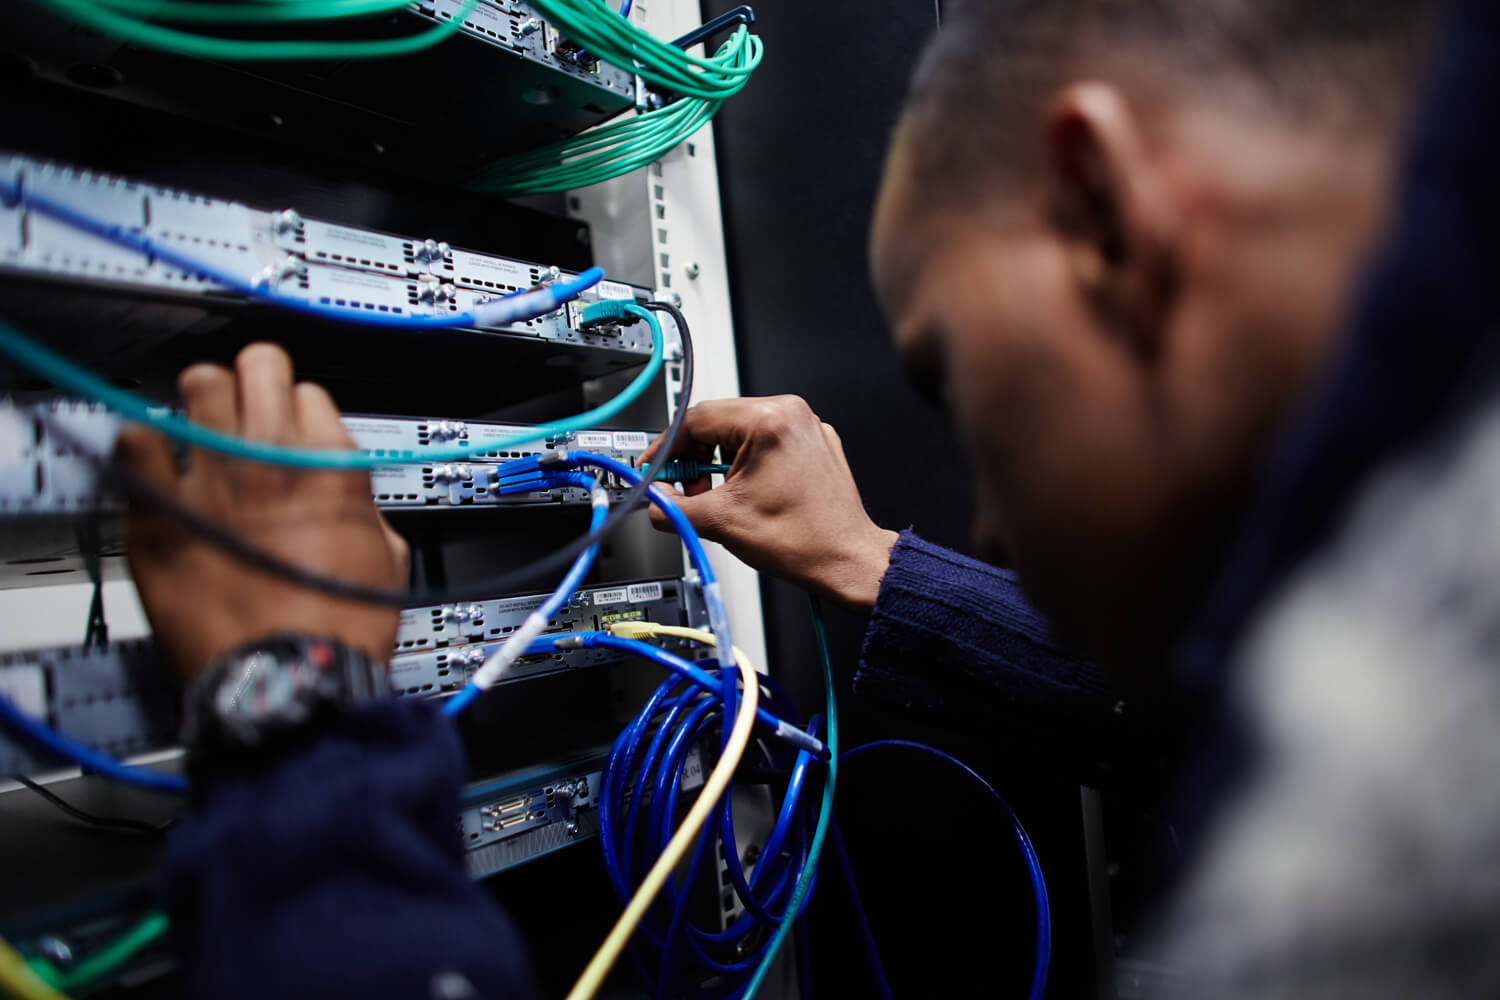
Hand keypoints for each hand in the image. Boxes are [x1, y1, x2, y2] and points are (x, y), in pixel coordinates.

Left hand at [117, 343, 408, 681]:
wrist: (290, 676)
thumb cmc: (339, 629)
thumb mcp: (386, 556)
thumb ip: (363, 509)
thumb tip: (348, 501)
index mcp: (332, 464)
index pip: (312, 393)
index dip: (302, 409)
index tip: (291, 424)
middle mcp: (273, 457)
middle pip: (258, 366)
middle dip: (253, 377)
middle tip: (245, 399)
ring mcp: (213, 479)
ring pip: (199, 384)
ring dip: (201, 397)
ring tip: (198, 420)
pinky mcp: (159, 510)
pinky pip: (137, 442)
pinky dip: (144, 443)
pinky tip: (153, 458)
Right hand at [641, 396, 897, 612]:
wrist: (848, 560)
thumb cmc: (804, 540)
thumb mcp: (722, 522)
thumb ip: (675, 508)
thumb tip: (655, 501)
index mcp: (768, 421)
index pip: (695, 418)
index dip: (666, 447)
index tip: (653, 468)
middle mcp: (791, 414)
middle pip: (717, 421)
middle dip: (693, 457)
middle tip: (684, 489)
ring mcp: (806, 427)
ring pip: (740, 431)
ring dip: (717, 460)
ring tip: (716, 495)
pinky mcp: (814, 442)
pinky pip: (766, 442)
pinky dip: (746, 463)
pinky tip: (742, 492)